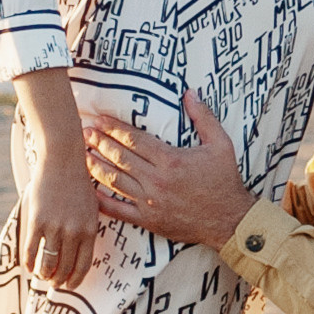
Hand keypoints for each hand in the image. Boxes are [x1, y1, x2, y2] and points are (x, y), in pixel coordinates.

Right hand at [20, 143, 101, 288]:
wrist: (62, 161)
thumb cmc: (78, 183)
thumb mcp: (92, 207)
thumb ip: (88, 229)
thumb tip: (82, 252)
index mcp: (89, 230)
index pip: (83, 265)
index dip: (76, 280)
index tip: (71, 286)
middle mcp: (73, 232)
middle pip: (65, 267)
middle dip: (59, 280)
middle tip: (54, 284)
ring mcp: (54, 227)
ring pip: (48, 262)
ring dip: (44, 274)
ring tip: (42, 275)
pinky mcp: (37, 221)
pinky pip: (31, 249)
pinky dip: (29, 262)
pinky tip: (29, 266)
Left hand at [88, 89, 257, 251]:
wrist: (230, 220)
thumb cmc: (225, 181)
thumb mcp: (221, 144)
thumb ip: (204, 117)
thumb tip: (190, 93)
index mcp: (171, 160)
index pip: (134, 139)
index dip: (114, 128)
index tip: (100, 120)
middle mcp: (157, 180)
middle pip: (120, 157)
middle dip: (99, 142)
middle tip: (85, 132)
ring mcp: (150, 202)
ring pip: (115, 181)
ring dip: (96, 166)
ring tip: (84, 155)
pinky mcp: (148, 220)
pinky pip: (119, 210)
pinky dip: (102, 201)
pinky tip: (90, 191)